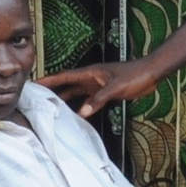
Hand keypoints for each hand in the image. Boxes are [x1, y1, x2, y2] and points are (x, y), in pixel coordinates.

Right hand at [40, 59, 160, 118]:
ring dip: (65, 98)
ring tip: (52, 107)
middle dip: (52, 89)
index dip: (49, 80)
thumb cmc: (135, 74)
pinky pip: (88, 99)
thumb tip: (83, 112)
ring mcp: (97, 85)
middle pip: (67, 84)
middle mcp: (91, 78)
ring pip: (76, 92)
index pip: (65, 76)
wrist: (150, 74)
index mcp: (90, 72)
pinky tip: (76, 113)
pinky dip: (81, 106)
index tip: (35, 82)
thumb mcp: (115, 87)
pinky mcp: (105, 92)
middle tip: (37, 96)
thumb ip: (99, 99)